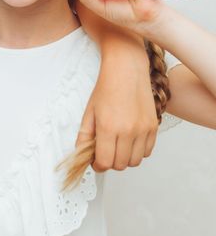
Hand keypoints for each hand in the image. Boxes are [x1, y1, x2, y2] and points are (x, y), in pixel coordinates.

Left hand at [76, 53, 157, 170]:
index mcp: (108, 127)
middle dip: (110, 162)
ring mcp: (143, 130)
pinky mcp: (153, 127)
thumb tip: (82, 153)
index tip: (96, 162)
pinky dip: (138, 151)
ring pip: (135, 161)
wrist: (126, 71)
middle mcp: (127, 131)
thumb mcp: (89, 111)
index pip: (105, 162)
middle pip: (120, 165)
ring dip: (124, 158)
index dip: (98, 165)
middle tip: (105, 151)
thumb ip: (84, 135)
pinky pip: (147, 152)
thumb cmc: (106, 88)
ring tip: (117, 145)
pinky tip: (129, 140)